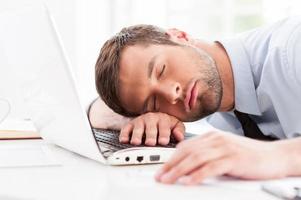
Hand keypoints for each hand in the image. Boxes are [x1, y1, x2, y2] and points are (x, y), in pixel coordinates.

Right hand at [119, 112, 184, 145]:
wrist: (154, 116)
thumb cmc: (165, 124)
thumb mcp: (175, 125)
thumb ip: (179, 130)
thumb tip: (180, 136)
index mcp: (163, 119)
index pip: (164, 127)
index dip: (164, 134)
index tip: (163, 141)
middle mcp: (151, 119)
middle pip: (150, 127)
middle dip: (150, 135)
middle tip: (150, 143)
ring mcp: (140, 121)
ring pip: (138, 128)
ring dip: (137, 135)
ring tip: (136, 142)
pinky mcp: (130, 124)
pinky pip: (126, 129)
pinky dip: (124, 134)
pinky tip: (124, 140)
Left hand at [155, 130, 289, 184]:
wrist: (274, 155)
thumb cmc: (249, 154)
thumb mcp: (224, 150)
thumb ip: (208, 154)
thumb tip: (189, 166)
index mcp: (212, 136)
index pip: (186, 146)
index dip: (171, 158)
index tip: (161, 169)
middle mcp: (216, 139)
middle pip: (187, 152)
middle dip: (170, 165)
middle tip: (160, 176)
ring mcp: (225, 148)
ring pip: (195, 158)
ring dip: (179, 170)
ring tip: (168, 180)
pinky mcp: (234, 159)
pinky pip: (211, 167)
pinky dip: (198, 175)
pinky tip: (189, 182)